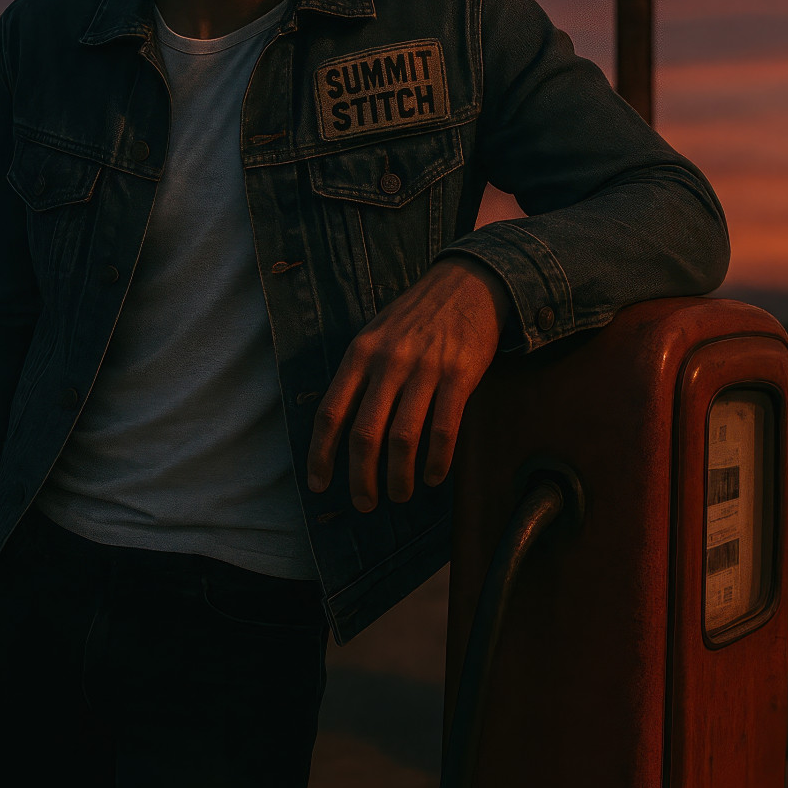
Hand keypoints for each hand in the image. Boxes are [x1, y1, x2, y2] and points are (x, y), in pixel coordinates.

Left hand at [307, 256, 510, 511]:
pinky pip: (443, 431)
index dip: (321, 454)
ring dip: (399, 478)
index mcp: (360, 353)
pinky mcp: (459, 376)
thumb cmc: (416, 315)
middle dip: (361, 479)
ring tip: (399, 494)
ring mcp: (425, 369)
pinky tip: (432, 477)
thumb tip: (339, 428)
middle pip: (365, 435)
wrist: (468, 284)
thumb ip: (358, 374)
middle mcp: (388, 362)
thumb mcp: (375, 334)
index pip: (331, 413)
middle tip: (365, 503)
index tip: (319, 485)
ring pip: (403, 440)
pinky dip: (436, 462)